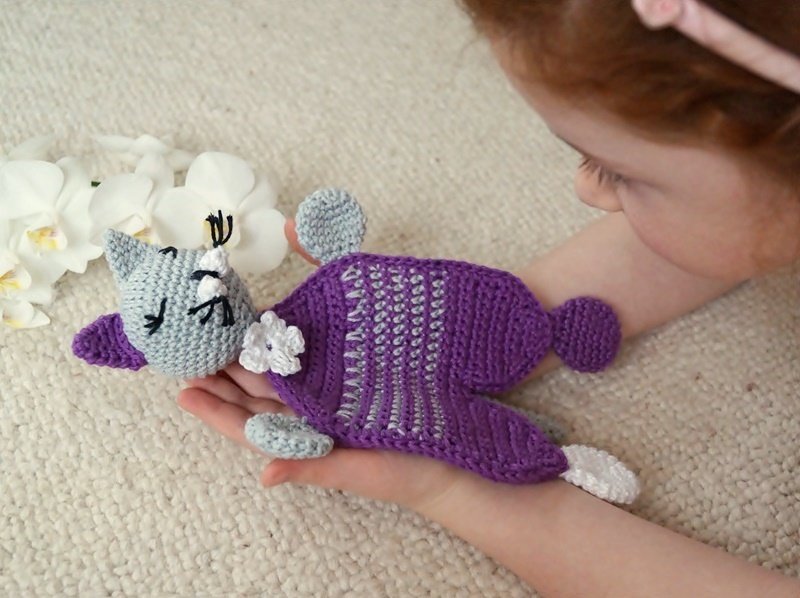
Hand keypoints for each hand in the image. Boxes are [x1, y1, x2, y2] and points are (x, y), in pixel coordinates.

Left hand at [177, 362, 470, 513]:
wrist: (453, 459)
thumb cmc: (406, 473)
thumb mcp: (359, 471)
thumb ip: (313, 467)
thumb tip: (264, 476)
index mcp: (307, 440)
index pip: (250, 426)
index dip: (217, 410)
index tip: (184, 390)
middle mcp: (313, 418)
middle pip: (258, 396)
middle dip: (225, 376)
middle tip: (192, 351)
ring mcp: (331, 399)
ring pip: (282, 377)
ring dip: (252, 358)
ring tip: (222, 336)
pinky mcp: (352, 382)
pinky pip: (316, 363)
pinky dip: (295, 347)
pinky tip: (279, 331)